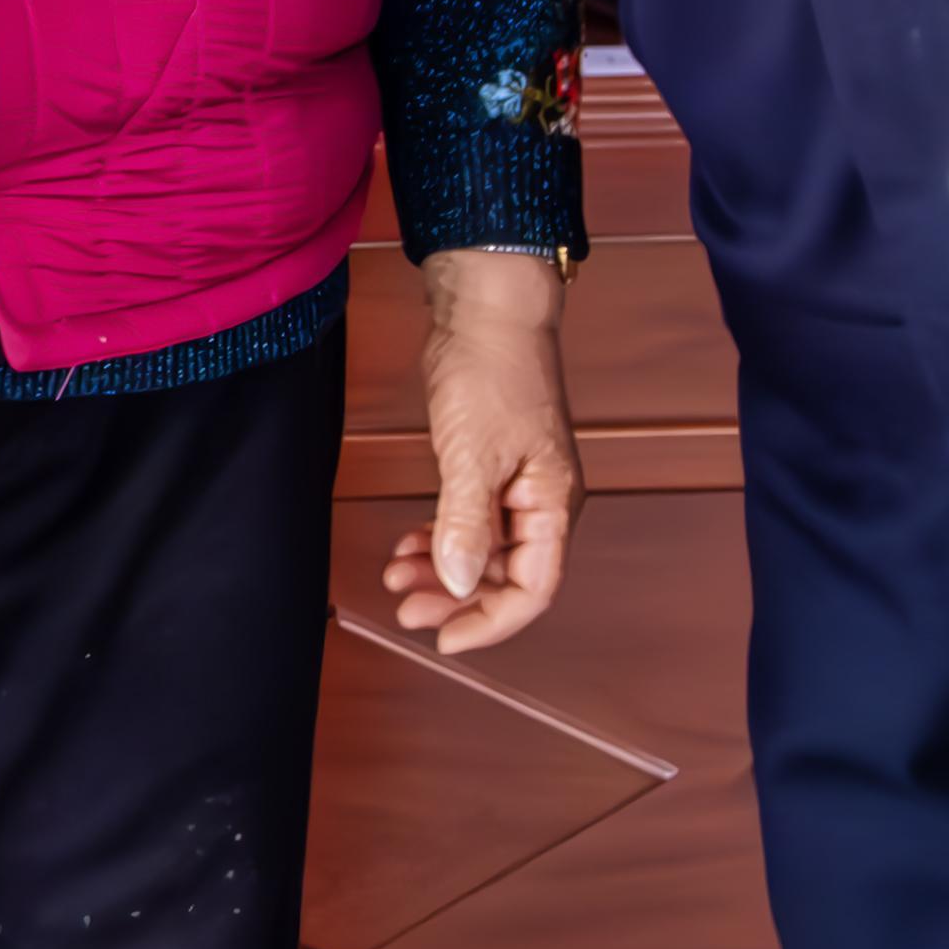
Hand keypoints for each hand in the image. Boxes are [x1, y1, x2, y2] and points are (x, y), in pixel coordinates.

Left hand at [381, 247, 580, 654]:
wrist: (486, 311)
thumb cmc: (493, 371)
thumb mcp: (473, 454)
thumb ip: (465, 524)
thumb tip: (460, 584)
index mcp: (552, 506)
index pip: (532, 590)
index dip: (490, 622)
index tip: (444, 637)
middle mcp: (540, 504)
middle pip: (505, 579)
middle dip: (456, 600)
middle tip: (405, 607)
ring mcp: (514, 487)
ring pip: (481, 554)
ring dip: (441, 571)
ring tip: (396, 575)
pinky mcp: (488, 469)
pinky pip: (468, 524)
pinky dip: (439, 539)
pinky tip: (407, 544)